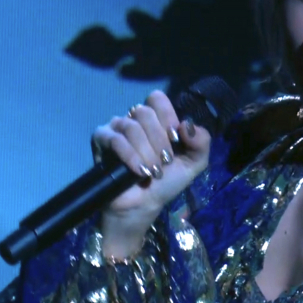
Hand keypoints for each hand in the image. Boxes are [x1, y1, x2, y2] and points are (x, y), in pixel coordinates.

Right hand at [90, 90, 211, 255]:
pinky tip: (139, 171)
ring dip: (146, 152)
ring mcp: (116, 128)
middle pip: (145, 113)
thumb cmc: (167, 180)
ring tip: (153, 171)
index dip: (167, 117)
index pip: (157, 99)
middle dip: (159, 141)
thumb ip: (201, 141)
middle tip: (164, 162)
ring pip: (131, 127)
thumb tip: (187, 124)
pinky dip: (130, 156)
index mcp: (156, 118)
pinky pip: (115, 140)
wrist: (145, 203)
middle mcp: (134, 118)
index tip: (175, 140)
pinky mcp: (101, 140)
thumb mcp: (194, 162)